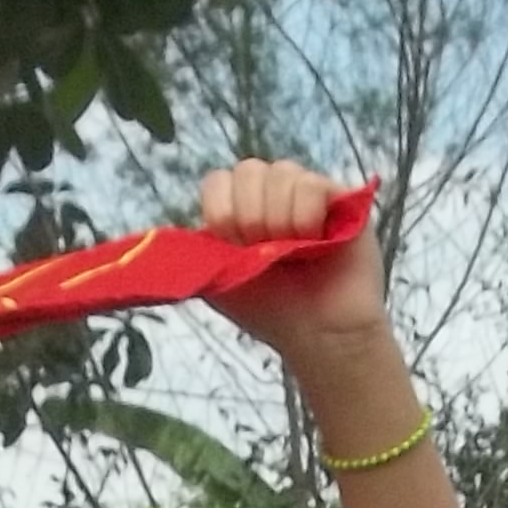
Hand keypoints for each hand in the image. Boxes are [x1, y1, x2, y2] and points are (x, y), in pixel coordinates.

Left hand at [193, 158, 391, 374]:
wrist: (320, 337)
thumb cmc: (273, 311)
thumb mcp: (220, 282)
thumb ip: (196, 252)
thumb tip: (165, 235)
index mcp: (242, 210)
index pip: (218, 181)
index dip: (221, 211)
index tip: (235, 247)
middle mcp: (274, 194)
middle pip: (246, 170)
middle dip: (249, 217)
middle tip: (267, 252)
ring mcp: (308, 193)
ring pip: (279, 172)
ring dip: (279, 219)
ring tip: (295, 251)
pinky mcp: (341, 198)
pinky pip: (310, 183)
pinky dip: (306, 215)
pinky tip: (318, 241)